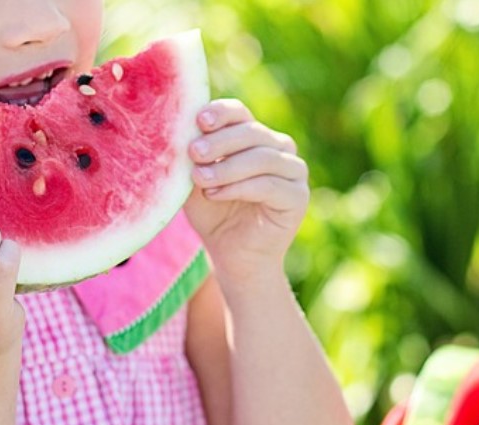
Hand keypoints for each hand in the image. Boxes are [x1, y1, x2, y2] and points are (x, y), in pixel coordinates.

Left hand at [184, 99, 309, 284]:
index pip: (240, 114)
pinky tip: (215, 194)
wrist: (232, 256)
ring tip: (200, 179)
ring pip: (262, 157)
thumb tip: (180, 130)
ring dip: (227, 167)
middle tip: (193, 152)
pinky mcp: (298, 196)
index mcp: (254, 137)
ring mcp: (293, 171)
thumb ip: (193, 157)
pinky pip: (269, 184)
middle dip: (220, 142)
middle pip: (251, 132)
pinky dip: (239, 187)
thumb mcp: (196, 181)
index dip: (221, 113)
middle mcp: (279, 148)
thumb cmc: (213, 214)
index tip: (199, 120)